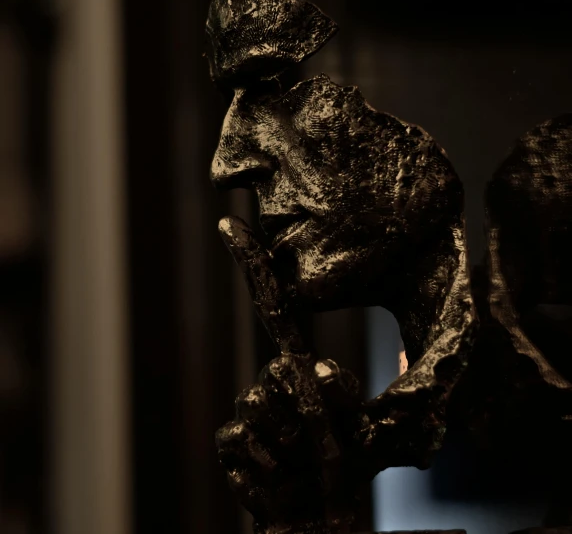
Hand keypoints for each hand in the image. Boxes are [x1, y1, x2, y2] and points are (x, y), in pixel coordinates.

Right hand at [216, 217, 367, 533]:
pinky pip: (236, 445)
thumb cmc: (360, 471)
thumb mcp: (379, 430)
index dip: (253, 262)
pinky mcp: (232, 446)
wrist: (332, 523)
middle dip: (312, 418)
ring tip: (318, 474)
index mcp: (307, 366)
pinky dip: (265, 478)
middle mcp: (275, 382)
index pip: (277, 306)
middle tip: (335, 448)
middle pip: (277, 375)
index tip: (230, 223)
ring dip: (297, 451)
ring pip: (256, 409)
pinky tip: (284, 493)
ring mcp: (250, 412)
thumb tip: (349, 368)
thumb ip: (380, 398)